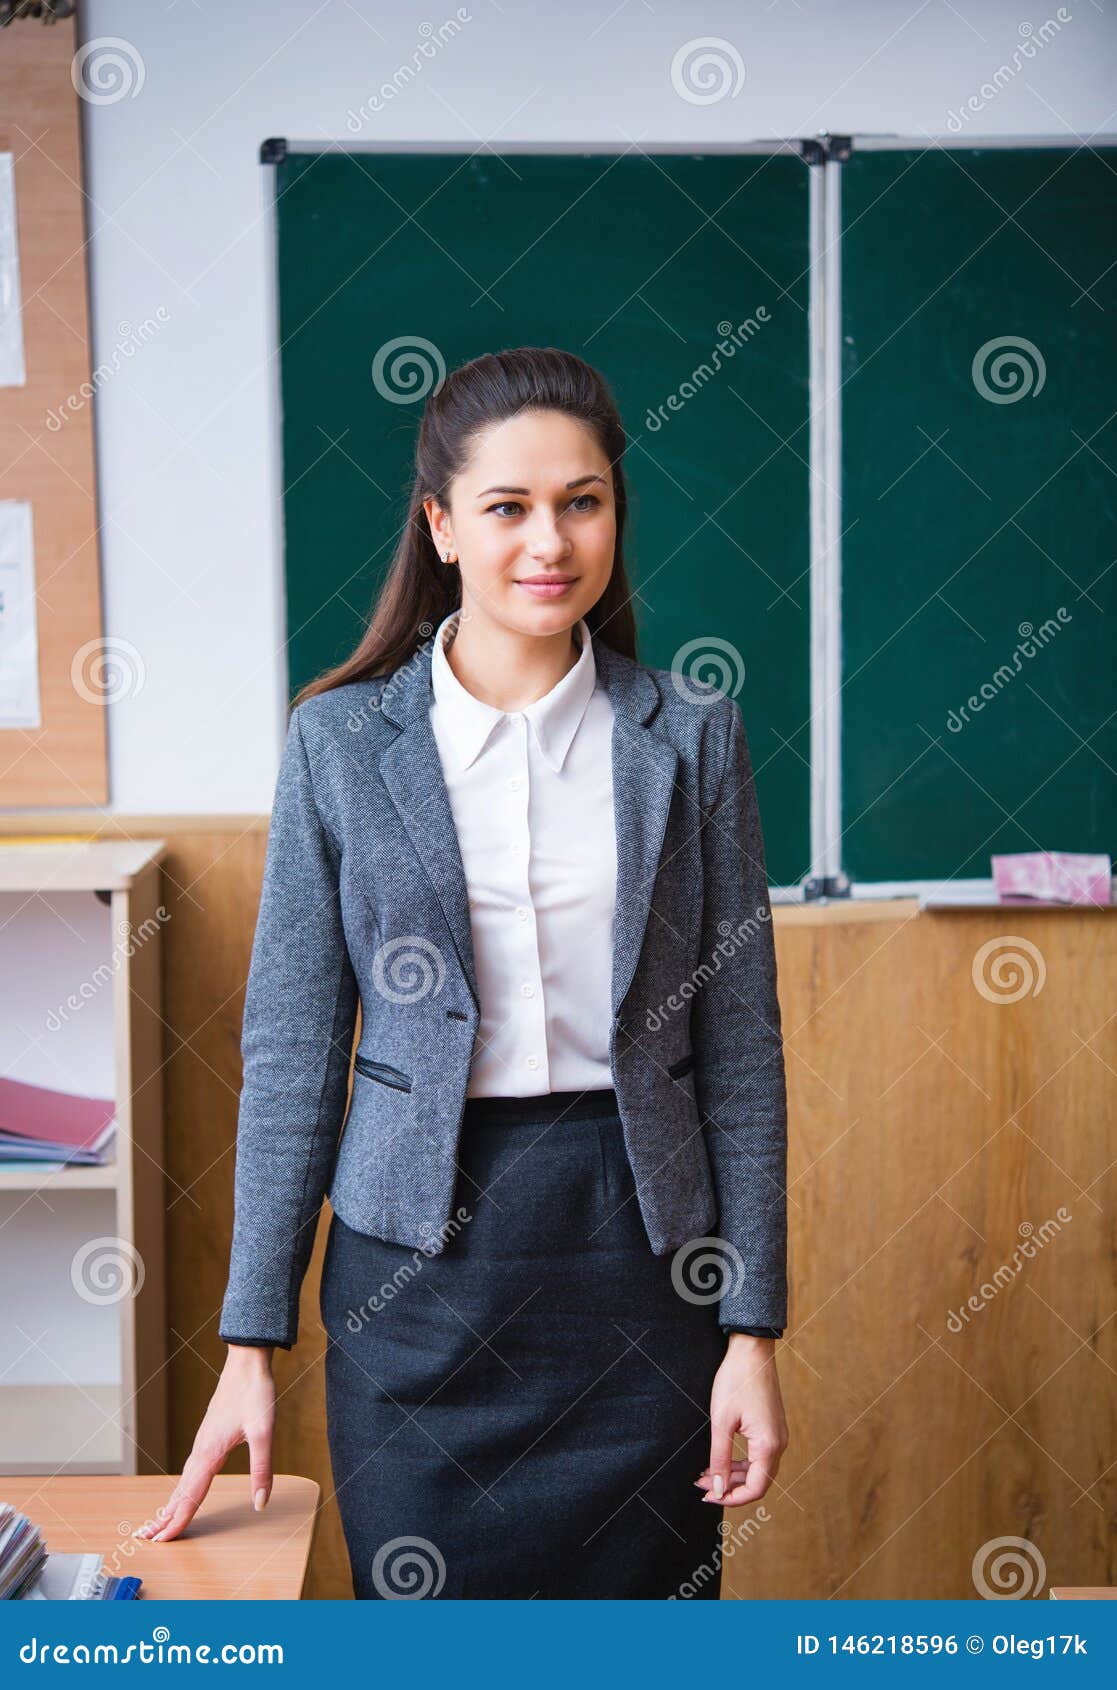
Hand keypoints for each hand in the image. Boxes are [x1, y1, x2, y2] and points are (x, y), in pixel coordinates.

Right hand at [132, 1346, 276, 1541]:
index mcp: (209, 1453)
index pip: (190, 1496)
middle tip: (145, 1539)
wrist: (246, 1363)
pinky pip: (189, 1468)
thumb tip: (260, 1503)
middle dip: (164, 1517)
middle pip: (179, 1491)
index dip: (177, 1521)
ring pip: (183, 1479)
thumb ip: (262, 1470)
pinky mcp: (208, 1435)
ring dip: (170, 1502)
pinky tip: (184, 1488)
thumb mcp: (264, 1432)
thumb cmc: (255, 1393)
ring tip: (158, 1521)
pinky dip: (181, 1486)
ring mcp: (202, 1441)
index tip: (161, 1542)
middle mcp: (200, 1450)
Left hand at [695, 1334, 787, 1507]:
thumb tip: (717, 1490)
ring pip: (758, 1469)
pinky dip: (741, 1463)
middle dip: (729, 1488)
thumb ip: (719, 1459)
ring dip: (733, 1476)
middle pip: (758, 1482)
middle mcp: (779, 1444)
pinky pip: (759, 1455)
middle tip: (702, 1487)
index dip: (732, 1499)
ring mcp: (777, 1436)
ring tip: (707, 1475)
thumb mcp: (721, 1422)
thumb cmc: (736, 1381)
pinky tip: (721, 1461)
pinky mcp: (772, 1428)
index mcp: (769, 1445)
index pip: (756, 1489)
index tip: (709, 1497)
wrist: (752, 1351)